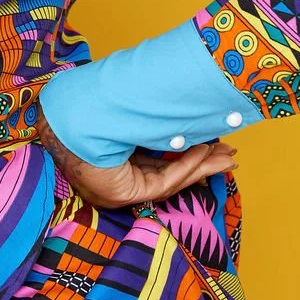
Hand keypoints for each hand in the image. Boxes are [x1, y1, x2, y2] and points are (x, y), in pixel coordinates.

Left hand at [35, 103, 236, 208]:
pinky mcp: (124, 194)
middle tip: (229, 157)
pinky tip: (205, 154)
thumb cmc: (91, 106)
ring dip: (202, 167)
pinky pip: (163, 182)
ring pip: (172, 180)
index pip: (156, 161)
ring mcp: (120, 188)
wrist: (70, 113)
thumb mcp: (128, 114)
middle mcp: (117, 176)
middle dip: (202, 165)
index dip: (185, 156)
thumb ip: (149, 120)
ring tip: (227, 158)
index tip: (210, 145)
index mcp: (114, 157)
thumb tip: (171, 106)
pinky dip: (187, 168)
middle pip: (169, 173)